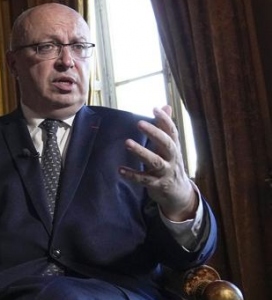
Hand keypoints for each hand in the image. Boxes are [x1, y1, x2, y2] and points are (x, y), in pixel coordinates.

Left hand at [119, 105, 197, 220]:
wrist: (180, 193)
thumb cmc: (171, 164)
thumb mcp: (170, 147)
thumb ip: (165, 128)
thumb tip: (165, 106)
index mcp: (174, 148)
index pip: (172, 132)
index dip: (165, 120)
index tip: (155, 109)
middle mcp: (172, 159)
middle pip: (167, 145)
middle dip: (154, 133)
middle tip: (139, 123)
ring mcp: (165, 173)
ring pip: (155, 162)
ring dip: (141, 152)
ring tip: (127, 142)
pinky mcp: (157, 185)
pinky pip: (144, 180)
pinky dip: (132, 175)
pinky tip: (120, 170)